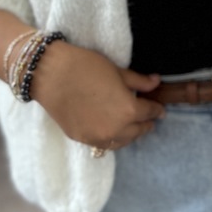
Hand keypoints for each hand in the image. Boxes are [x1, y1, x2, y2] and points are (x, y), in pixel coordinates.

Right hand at [31, 40, 164, 152]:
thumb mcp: (117, 71)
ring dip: (129, 134)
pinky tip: (112, 130)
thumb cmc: (86, 67)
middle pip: (137, 131)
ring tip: (132, 126)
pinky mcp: (81, 139)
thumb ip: (139, 81)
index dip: (157, 110)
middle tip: (149, 118)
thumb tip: (156, 82)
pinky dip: (112, 139)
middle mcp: (115, 130)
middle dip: (145, 124)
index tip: (160, 109)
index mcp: (128, 111)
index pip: (149, 113)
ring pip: (121, 142)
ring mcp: (97, 138)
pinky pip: (103, 145)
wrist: (51, 74)